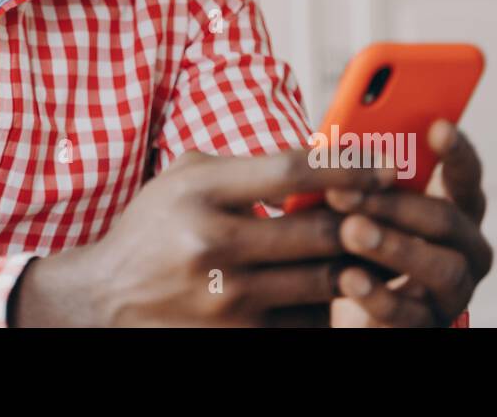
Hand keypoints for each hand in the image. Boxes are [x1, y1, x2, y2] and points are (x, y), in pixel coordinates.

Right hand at [10, 148, 398, 326]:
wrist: (106, 299)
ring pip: (325, 279)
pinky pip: (309, 318)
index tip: (381, 166)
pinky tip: (330, 285)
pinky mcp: (240, 337)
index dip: (347, 166)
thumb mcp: (186, 177)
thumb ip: (247, 166)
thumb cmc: (154, 227)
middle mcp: (213, 245)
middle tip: (390, 210)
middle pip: (320, 230)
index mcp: (200, 192)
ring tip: (370, 247)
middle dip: (365, 218)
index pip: (292, 171)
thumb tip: (325, 161)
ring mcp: (227, 298)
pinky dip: (327, 301)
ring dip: (356, 262)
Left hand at [326, 120, 492, 326]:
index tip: (438, 127)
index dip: (456, 151)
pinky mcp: (429, 326)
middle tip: (346, 191)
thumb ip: (359, 174)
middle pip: (446, 218)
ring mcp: (454, 291)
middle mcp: (466, 248)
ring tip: (352, 231)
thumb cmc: (357, 235)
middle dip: (395, 202)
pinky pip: (410, 314)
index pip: (466, 174)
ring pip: (441, 267)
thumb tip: (333, 143)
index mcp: (454, 206)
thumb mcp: (359, 201)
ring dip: (394, 246)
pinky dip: (378, 295)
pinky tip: (348, 277)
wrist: (352, 305)